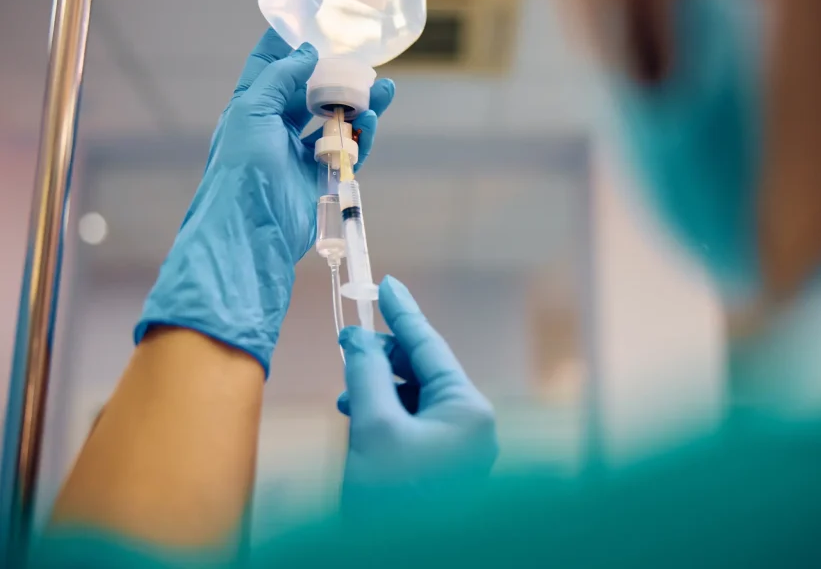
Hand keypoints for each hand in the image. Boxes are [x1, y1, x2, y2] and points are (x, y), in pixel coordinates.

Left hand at [135, 29, 394, 374]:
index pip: (271, 64)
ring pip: (335, 118)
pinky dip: (363, 135)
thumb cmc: (242, 167)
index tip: (316, 20)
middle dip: (338, 73)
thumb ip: (280, 77)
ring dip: (359, 103)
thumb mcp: (253, 110)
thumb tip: (307, 52)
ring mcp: (299, 150)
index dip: (290, 42)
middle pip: (311, 90)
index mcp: (253, 105)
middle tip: (364, 59)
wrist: (253, 228)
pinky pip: (348, 148)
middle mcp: (275, 125)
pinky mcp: (320, 174)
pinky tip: (375, 120)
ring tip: (385, 89)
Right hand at [337, 276, 498, 512]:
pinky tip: (357, 417)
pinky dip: (385, 415)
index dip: (403, 312)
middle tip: (349, 341)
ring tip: (346, 393)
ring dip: (379, 388)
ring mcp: (460, 449)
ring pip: (415, 398)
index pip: (430, 345)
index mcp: (468, 410)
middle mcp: (472, 425)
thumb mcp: (373, 429)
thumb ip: (367, 374)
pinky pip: (413, 424)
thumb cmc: (392, 501)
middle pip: (422, 370)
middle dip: (384, 357)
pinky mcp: (442, 467)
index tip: (386, 282)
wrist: (397, 560)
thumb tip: (361, 340)